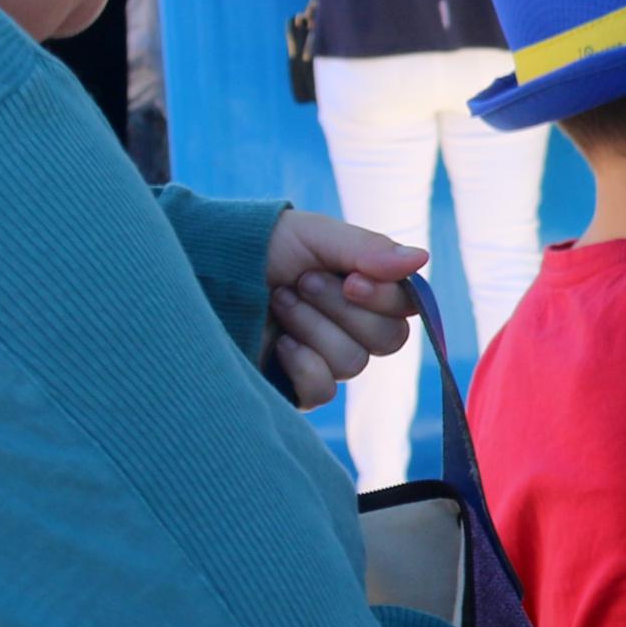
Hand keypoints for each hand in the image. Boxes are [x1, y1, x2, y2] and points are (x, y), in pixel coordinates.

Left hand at [261, 208, 426, 410]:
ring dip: (314, 328)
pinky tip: (278, 341)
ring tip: (279, 301)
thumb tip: (422, 258)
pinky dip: (302, 363)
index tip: (351, 279)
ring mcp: (325, 358)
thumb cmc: (259, 246)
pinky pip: (323, 390)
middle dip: (341, 309)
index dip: (384, 298)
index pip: (407, 308)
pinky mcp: (296, 386)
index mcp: (364, 288)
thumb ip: (368, 248)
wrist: (203, 270)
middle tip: (302, 283)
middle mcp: (352, 325)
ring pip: (354, 363)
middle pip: (389, 340)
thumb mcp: (315, 236)